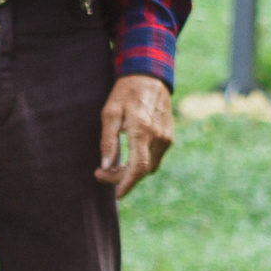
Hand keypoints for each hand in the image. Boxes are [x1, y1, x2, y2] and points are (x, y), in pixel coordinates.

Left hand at [98, 74, 174, 198]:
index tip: (116, 194)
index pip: (138, 167)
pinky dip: (141, 161)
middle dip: (122, 177)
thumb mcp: (110, 113)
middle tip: (101, 171)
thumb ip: (108, 140)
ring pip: (150, 166)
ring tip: (113, 163)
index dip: (127, 184)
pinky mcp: (169, 136)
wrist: (149, 76)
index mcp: (142, 130)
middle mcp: (158, 137)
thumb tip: (106, 165)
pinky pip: (155, 157)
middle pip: (142, 171)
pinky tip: (128, 154)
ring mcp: (166, 137)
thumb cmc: (126, 93)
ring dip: (132, 170)